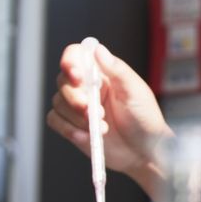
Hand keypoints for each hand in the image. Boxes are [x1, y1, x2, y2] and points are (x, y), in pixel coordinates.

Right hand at [46, 42, 171, 197]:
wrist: (144, 152)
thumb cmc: (145, 119)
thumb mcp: (135, 91)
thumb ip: (117, 70)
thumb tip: (97, 49)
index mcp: (102, 73)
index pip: (76, 56)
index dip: (70, 63)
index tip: (78, 78)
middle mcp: (87, 87)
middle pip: (63, 81)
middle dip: (76, 98)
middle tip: (96, 113)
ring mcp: (78, 107)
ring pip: (58, 102)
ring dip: (76, 117)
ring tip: (101, 127)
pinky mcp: (72, 125)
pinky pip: (54, 120)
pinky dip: (68, 128)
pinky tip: (86, 136)